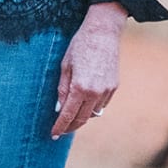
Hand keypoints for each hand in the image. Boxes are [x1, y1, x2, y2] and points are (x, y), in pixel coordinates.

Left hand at [51, 1, 126, 138]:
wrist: (103, 33)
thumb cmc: (79, 46)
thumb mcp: (65, 66)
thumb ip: (62, 89)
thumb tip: (59, 109)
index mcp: (80, 87)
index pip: (68, 114)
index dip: (60, 126)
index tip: (53, 135)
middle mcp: (95, 92)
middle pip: (82, 118)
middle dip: (70, 126)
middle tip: (61, 130)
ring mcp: (107, 91)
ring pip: (93, 114)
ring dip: (82, 118)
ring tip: (71, 118)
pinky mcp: (114, 87)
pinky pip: (102, 104)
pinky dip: (92, 108)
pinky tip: (84, 104)